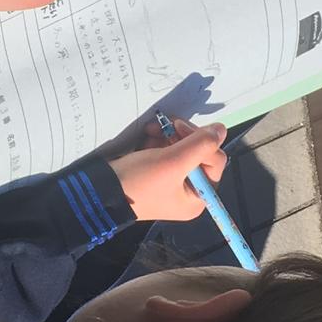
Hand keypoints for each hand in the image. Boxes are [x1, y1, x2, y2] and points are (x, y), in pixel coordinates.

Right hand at [109, 119, 227, 220]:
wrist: (99, 191)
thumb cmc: (139, 181)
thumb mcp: (172, 162)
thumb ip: (200, 144)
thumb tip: (222, 129)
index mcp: (197, 198)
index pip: (215, 161)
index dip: (202, 140)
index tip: (180, 127)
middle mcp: (188, 192)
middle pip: (199, 153)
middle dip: (183, 136)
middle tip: (169, 123)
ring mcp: (172, 182)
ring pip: (183, 149)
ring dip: (169, 135)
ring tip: (153, 129)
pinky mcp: (156, 173)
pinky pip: (167, 151)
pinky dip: (159, 141)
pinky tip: (148, 134)